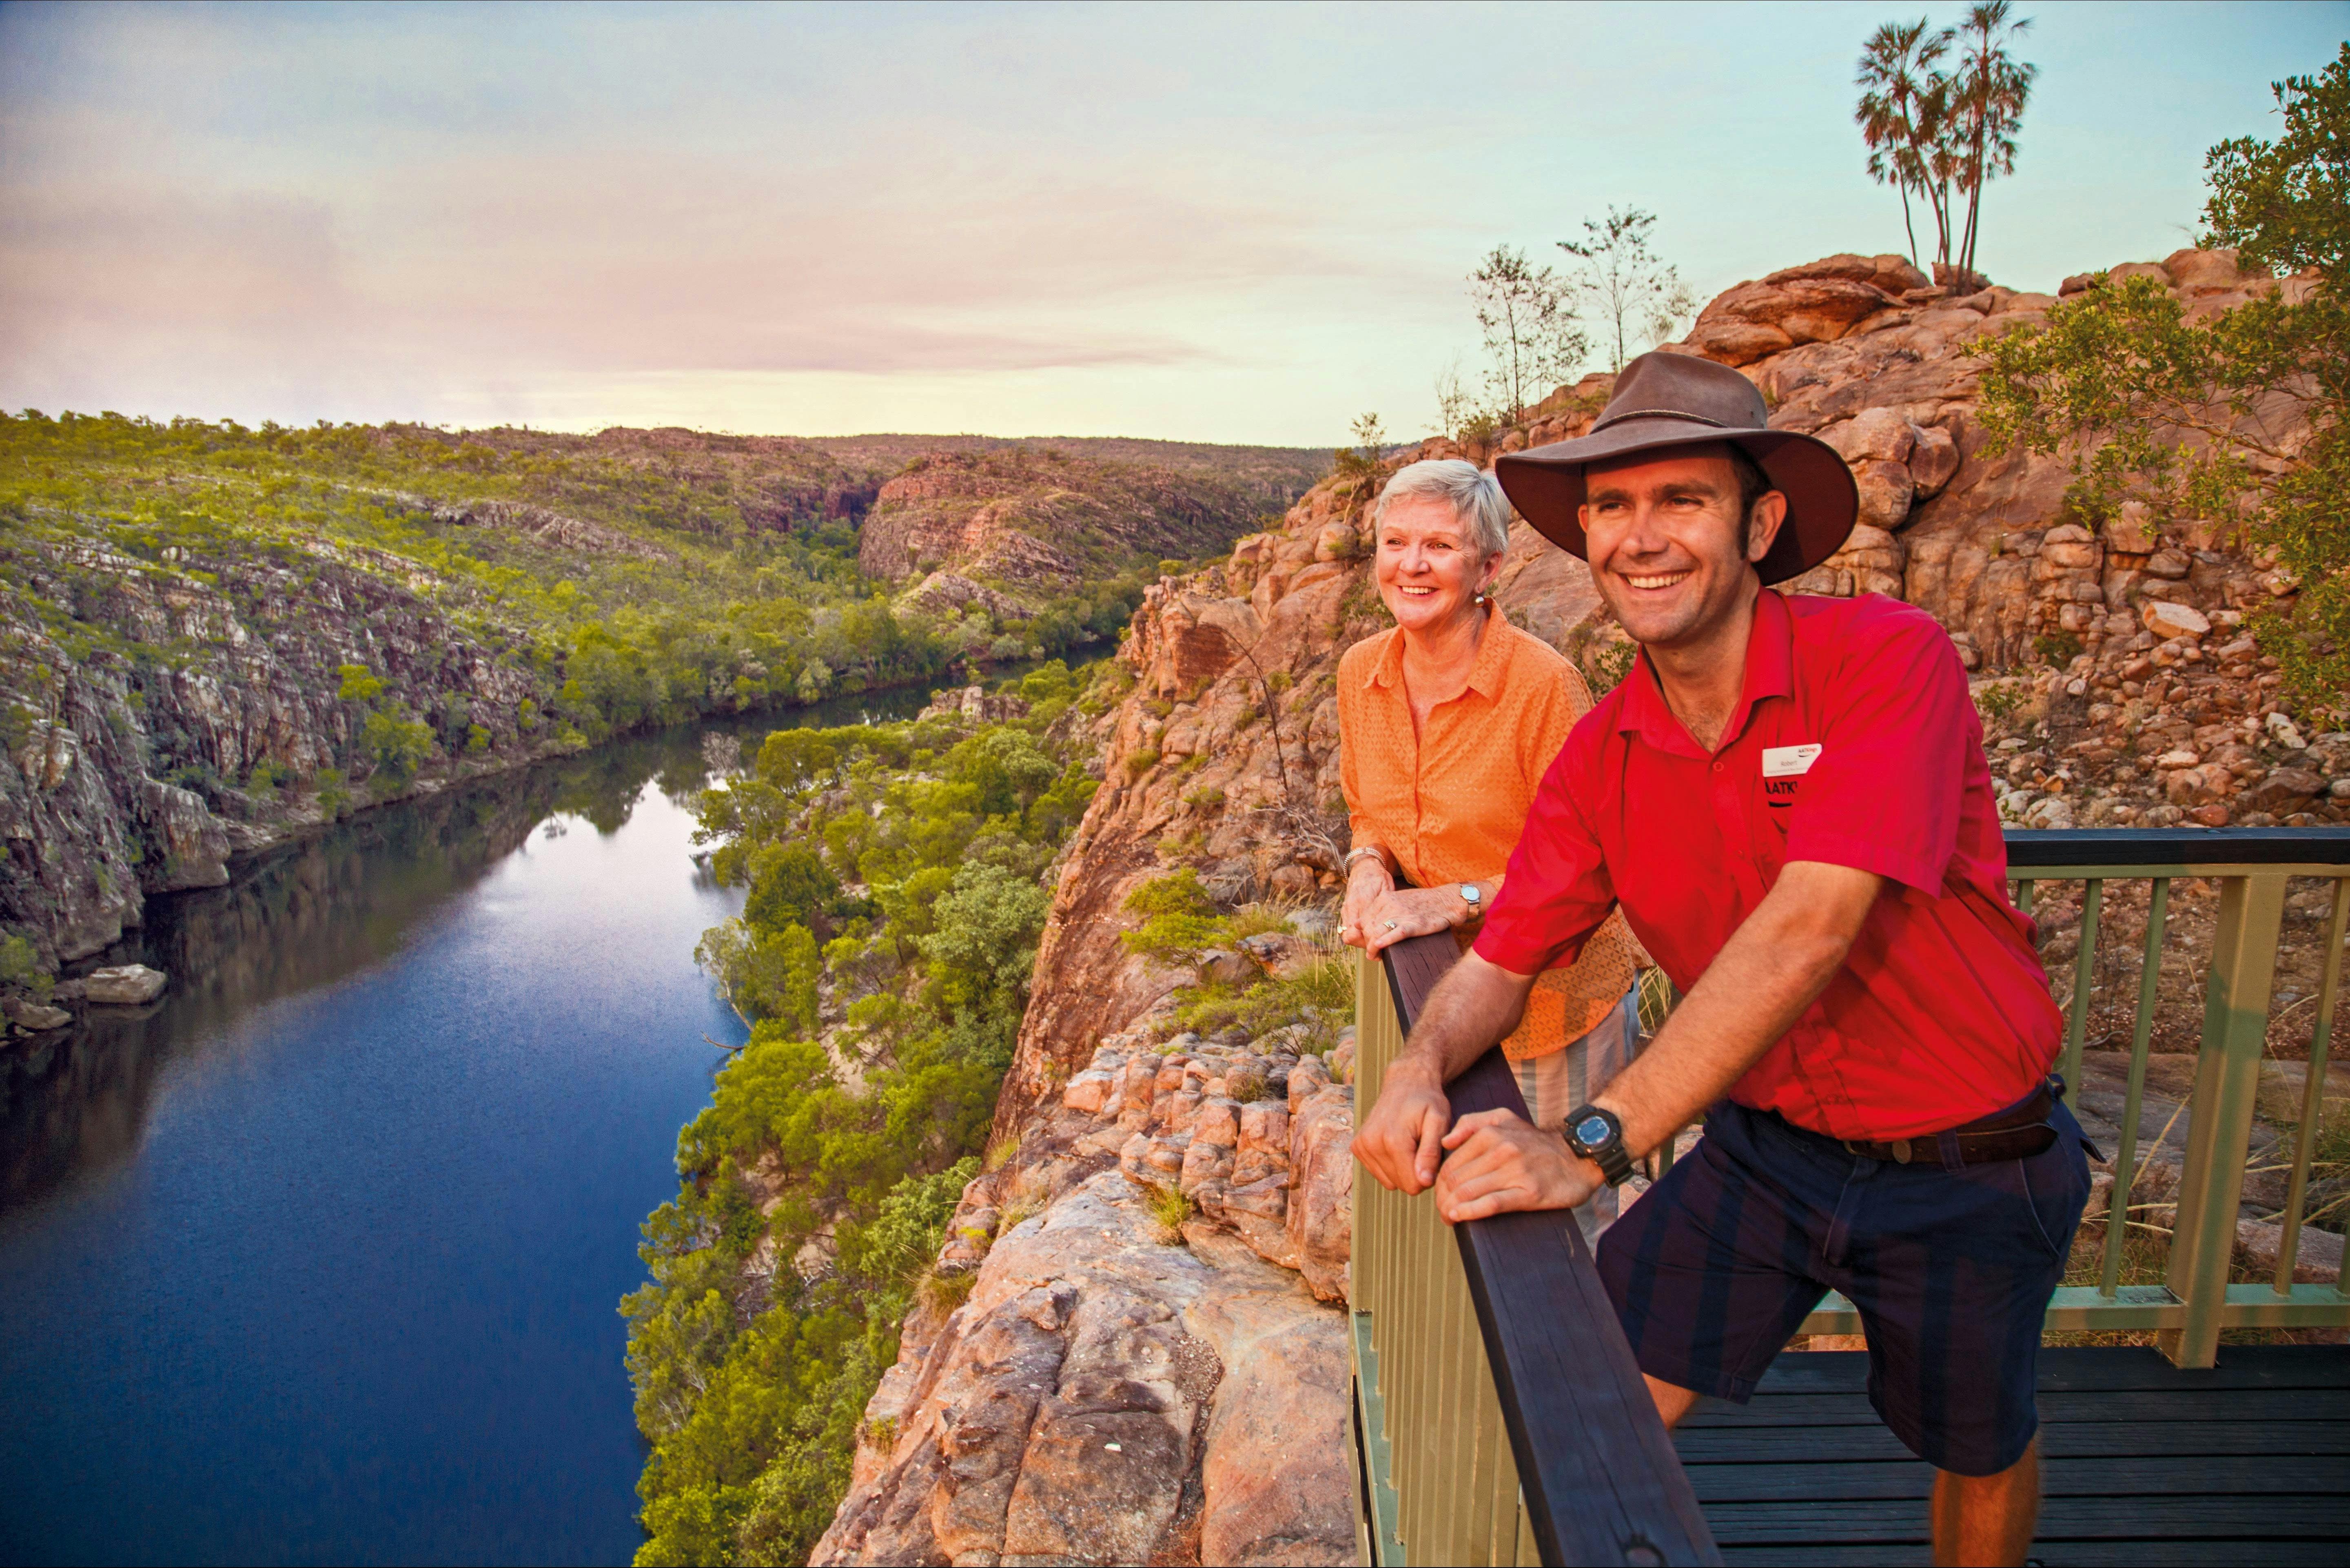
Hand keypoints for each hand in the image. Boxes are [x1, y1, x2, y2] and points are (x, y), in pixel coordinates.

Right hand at [1339, 857, 1393, 948]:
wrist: (1364, 867)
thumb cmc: (1378, 878)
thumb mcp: (1386, 889)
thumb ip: (1386, 906)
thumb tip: (1392, 923)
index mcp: (1361, 902)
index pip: (1357, 931)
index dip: (1367, 941)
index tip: (1379, 943)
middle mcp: (1350, 907)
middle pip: (1349, 936)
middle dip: (1363, 944)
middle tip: (1377, 945)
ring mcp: (1346, 909)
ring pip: (1346, 933)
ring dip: (1359, 940)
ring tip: (1373, 940)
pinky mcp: (1345, 909)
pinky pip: (1346, 927)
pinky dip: (1356, 932)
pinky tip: (1367, 932)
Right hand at [1351, 1056, 1450, 1194]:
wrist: (1405, 1082)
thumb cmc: (1427, 1102)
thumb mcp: (1439, 1122)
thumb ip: (1431, 1153)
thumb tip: (1424, 1181)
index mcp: (1394, 1140)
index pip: (1413, 1185)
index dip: (1428, 1175)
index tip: (1432, 1156)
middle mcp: (1372, 1144)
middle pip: (1401, 1184)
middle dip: (1415, 1172)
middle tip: (1421, 1147)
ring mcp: (1361, 1145)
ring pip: (1389, 1181)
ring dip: (1402, 1168)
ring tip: (1410, 1144)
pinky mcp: (1357, 1147)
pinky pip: (1378, 1173)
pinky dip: (1390, 1164)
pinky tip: (1396, 1144)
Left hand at [1360, 885, 1466, 956]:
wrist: (1447, 901)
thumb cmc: (1422, 903)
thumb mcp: (1396, 900)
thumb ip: (1377, 910)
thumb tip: (1357, 924)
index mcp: (1384, 898)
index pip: (1363, 919)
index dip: (1363, 934)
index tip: (1369, 943)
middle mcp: (1390, 904)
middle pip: (1368, 928)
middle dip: (1367, 944)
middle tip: (1373, 955)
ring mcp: (1402, 914)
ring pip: (1377, 933)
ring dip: (1373, 948)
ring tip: (1376, 957)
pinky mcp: (1414, 924)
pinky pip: (1395, 933)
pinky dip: (1385, 941)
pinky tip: (1380, 947)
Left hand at [1433, 1108, 1600, 1222]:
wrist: (1578, 1156)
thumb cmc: (1535, 1142)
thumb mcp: (1503, 1118)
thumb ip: (1470, 1123)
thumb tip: (1445, 1141)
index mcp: (1490, 1133)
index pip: (1451, 1164)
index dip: (1439, 1184)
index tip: (1441, 1196)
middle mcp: (1501, 1150)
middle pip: (1455, 1180)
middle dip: (1442, 1200)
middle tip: (1442, 1211)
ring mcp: (1515, 1172)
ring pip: (1468, 1192)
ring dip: (1451, 1209)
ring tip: (1449, 1218)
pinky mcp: (1530, 1192)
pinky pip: (1492, 1204)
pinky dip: (1470, 1212)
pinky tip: (1460, 1217)